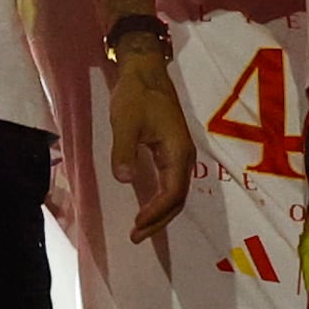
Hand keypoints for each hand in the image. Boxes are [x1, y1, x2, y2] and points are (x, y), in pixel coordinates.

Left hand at [111, 41, 202, 241]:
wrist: (145, 72)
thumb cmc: (135, 95)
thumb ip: (124, 151)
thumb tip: (125, 181)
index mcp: (178, 152)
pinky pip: (170, 183)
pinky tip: (146, 207)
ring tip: (139, 228)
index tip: (137, 224)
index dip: (156, 212)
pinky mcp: (170, 150)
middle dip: (158, 220)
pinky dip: (159, 199)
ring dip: (159, 212)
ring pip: (175, 193)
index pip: (173, 193)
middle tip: (136, 236)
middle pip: (177, 199)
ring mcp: (179, 154)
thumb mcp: (125, 122)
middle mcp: (184, 157)